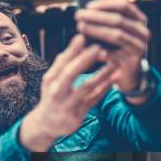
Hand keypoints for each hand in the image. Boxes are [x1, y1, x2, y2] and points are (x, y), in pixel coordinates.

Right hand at [19, 34, 115, 151]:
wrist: (46, 124)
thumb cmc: (52, 95)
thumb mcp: (52, 78)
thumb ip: (65, 60)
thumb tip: (79, 39)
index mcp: (50, 80)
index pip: (60, 63)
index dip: (71, 50)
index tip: (82, 37)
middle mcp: (55, 92)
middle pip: (69, 74)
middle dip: (84, 60)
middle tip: (99, 47)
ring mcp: (66, 105)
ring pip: (85, 88)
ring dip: (101, 75)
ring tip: (114, 64)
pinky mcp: (76, 116)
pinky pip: (93, 100)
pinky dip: (104, 90)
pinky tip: (113, 80)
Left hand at [75, 0, 149, 92]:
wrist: (127, 73)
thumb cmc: (119, 46)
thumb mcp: (120, 27)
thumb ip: (118, 9)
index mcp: (139, 19)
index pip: (124, 5)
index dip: (105, 3)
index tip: (88, 5)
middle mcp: (142, 32)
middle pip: (118, 20)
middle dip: (96, 17)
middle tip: (78, 16)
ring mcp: (139, 48)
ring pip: (116, 36)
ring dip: (96, 31)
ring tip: (80, 28)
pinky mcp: (131, 63)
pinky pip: (113, 55)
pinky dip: (99, 50)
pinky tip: (87, 47)